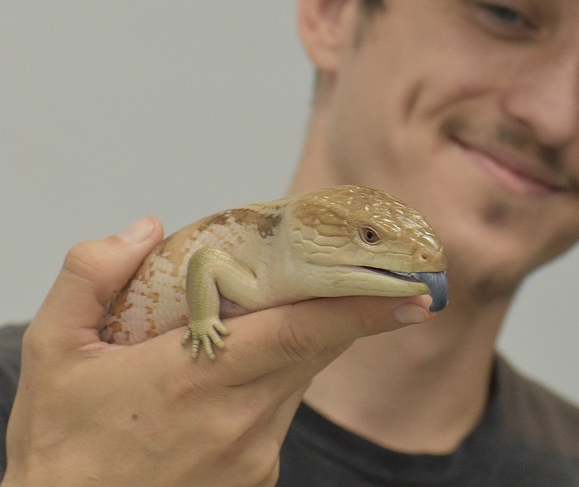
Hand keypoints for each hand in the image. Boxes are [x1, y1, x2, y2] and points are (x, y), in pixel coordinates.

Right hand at [2, 217, 432, 486]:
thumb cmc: (59, 450)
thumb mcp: (52, 352)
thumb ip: (93, 276)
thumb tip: (144, 229)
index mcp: (199, 377)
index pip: (304, 330)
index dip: (363, 307)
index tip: (414, 293)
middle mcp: (240, 419)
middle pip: (313, 350)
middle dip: (340, 312)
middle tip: (364, 280)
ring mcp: (254, 456)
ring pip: (296, 381)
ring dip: (292, 348)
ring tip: (255, 329)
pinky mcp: (257, 480)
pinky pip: (279, 418)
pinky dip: (267, 390)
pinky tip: (222, 392)